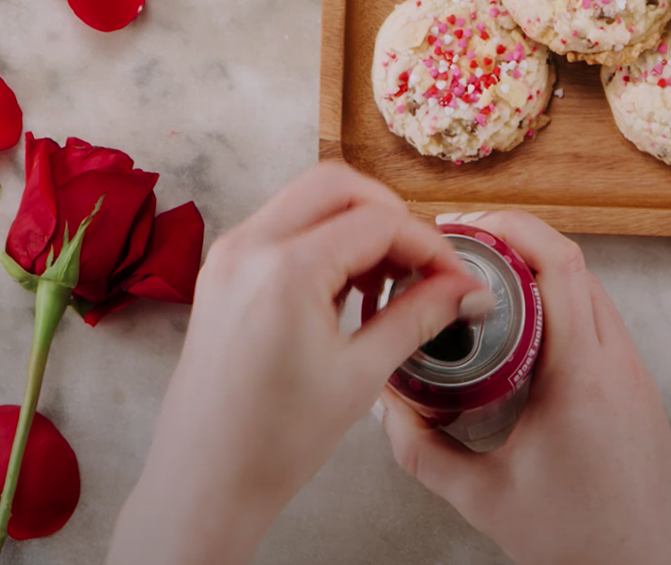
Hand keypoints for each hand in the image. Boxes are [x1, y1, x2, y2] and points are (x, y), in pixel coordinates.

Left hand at [106, 163, 485, 564]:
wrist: (203, 484)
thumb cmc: (275, 442)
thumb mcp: (361, 374)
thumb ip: (419, 315)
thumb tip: (467, 289)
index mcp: (286, 271)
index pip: (378, 222)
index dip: (428, 244)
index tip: (455, 276)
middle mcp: (250, 246)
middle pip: (338, 184)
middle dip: (390, 214)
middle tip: (419, 262)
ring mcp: (229, 254)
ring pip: (308, 197)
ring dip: (355, 223)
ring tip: (383, 283)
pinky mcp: (222, 269)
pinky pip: (283, 225)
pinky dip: (323, 239)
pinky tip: (344, 289)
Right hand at [379, 211, 670, 564]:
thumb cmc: (577, 545)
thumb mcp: (484, 499)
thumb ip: (424, 451)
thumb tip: (386, 406)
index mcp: (583, 377)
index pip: (560, 266)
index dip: (514, 228)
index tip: (470, 225)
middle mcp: (618, 364)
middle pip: (576, 265)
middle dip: (520, 241)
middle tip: (469, 246)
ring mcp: (636, 375)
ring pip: (592, 290)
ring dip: (544, 272)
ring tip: (492, 282)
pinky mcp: (641, 390)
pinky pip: (602, 322)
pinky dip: (564, 304)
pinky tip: (528, 327)